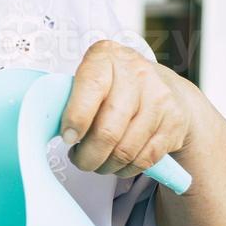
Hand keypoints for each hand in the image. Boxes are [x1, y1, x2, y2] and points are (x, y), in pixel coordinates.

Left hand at [61, 40, 201, 178]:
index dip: (76, 117)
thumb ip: (73, 96)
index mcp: (107, 56)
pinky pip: (144, 159)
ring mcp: (160, 97)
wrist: (164, 87)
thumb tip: (51, 127)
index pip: (91, 87)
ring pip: (126, 149)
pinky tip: (116, 163)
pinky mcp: (174, 122)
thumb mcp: (91, 77)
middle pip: (109, 128)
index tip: (67, 138)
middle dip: (87, 154)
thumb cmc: (113, 86)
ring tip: (95, 162)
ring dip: (105, 165)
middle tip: (78, 159)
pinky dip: (125, 169)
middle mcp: (137, 73)